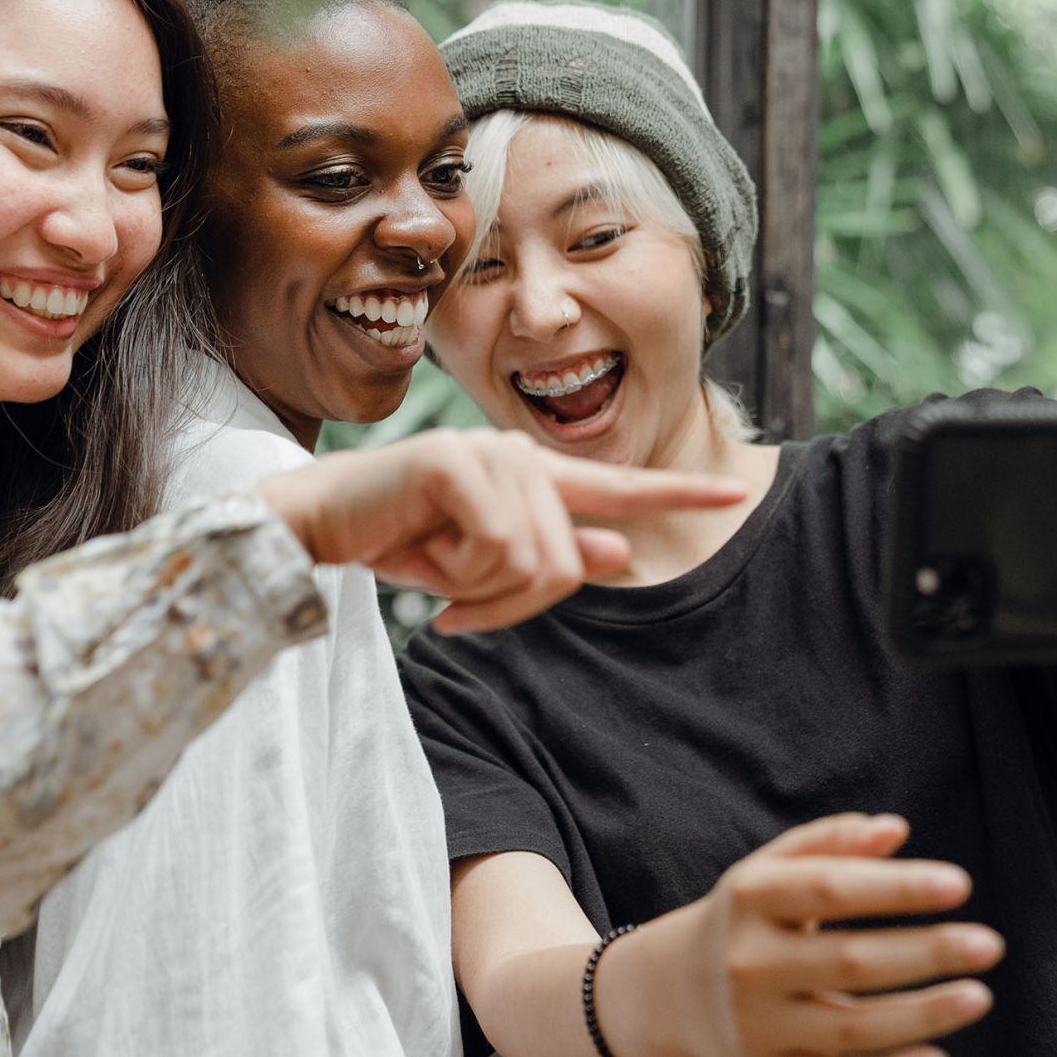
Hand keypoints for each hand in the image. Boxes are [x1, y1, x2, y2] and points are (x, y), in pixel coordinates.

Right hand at [257, 428, 745, 631]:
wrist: (319, 523)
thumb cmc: (396, 538)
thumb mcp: (479, 563)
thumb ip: (550, 555)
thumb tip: (622, 553)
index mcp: (531, 475)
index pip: (618, 486)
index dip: (679, 492)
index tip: (736, 490)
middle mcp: (519, 454)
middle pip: (566, 564)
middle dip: (511, 604)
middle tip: (456, 600)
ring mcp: (489, 452)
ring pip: (534, 562)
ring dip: (479, 589)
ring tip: (435, 566)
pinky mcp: (455, 463)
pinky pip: (495, 548)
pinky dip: (456, 574)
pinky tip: (421, 554)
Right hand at [615, 814, 998, 1056]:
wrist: (662, 995)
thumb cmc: (737, 920)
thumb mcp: (764, 872)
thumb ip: (827, 843)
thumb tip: (895, 829)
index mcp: (750, 899)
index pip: (830, 888)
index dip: (896, 887)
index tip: (959, 884)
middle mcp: (751, 961)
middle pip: (849, 959)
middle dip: (925, 951)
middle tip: (990, 943)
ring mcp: (760, 1022)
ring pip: (852, 1025)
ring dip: (922, 1013)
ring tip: (979, 995)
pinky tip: (938, 1056)